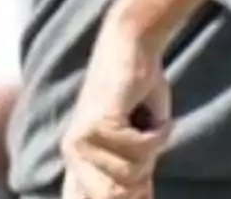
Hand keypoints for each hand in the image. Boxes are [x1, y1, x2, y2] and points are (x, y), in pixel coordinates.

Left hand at [62, 23, 170, 198]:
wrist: (131, 46)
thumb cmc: (139, 91)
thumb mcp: (138, 140)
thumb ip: (134, 170)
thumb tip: (142, 197)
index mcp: (78, 162)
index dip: (122, 196)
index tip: (138, 191)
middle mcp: (72, 156)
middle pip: (115, 195)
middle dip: (142, 175)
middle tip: (150, 142)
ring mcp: (80, 143)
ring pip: (130, 173)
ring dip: (153, 148)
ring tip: (150, 123)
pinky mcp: (96, 127)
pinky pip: (140, 148)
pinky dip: (158, 132)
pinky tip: (151, 111)